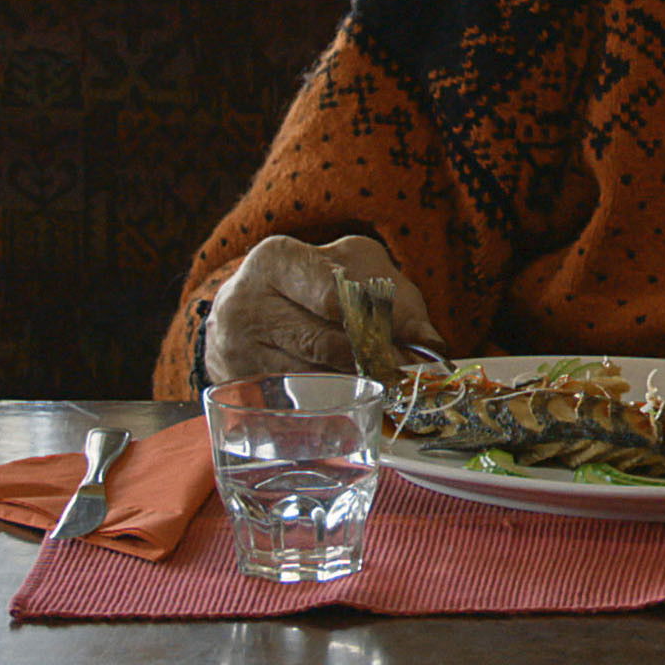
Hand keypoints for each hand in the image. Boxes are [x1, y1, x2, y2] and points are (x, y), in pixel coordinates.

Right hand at [205, 233, 443, 383]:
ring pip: (312, 379)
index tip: (413, 349)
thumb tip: (429, 343)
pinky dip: (329, 402)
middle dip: (374, 361)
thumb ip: (397, 299)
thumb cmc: (315, 282)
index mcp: (276, 260)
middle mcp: (245, 303)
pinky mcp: (235, 387)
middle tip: (408, 375)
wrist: (252, 305)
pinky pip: (293, 404)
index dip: (379, 324)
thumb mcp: (359, 270)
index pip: (335, 297)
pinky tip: (349, 395)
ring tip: (386, 383)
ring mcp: (234, 349)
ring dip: (356, 385)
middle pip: (324, 343)